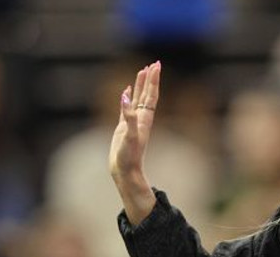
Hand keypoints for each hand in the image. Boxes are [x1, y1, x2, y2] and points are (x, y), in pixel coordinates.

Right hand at [109, 61, 160, 182]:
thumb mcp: (130, 136)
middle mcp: (141, 118)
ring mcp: (132, 122)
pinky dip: (127, 97)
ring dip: (140, 85)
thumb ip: (128, 116)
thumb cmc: (129, 156)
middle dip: (150, 78)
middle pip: (147, 94)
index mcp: (145, 119)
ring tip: (142, 70)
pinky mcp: (123, 126)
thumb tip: (125, 97)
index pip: (151, 95)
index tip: (156, 65)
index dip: (153, 80)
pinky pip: (127, 107)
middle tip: (154, 63)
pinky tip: (126, 91)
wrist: (125, 171)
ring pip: (138, 98)